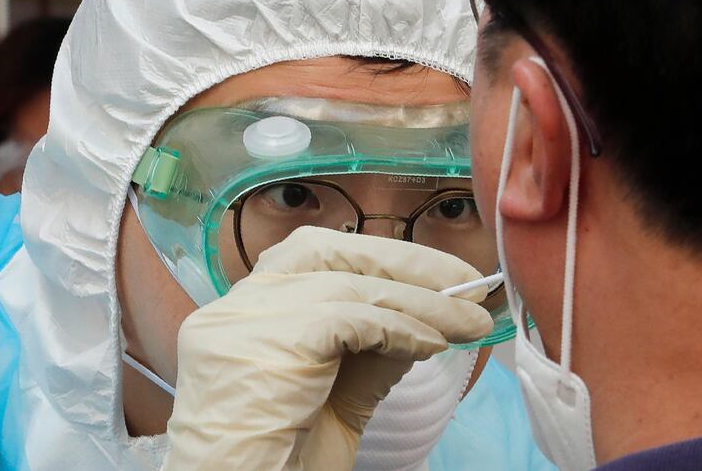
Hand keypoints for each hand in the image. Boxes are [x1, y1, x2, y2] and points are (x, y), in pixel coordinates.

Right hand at [162, 226, 492, 469]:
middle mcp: (233, 307)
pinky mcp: (262, 348)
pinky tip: (431, 345)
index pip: (317, 257)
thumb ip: (372, 351)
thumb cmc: (283, 464)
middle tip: (467, 281)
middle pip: (324, 250)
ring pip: (346, 286)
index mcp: (246, 312)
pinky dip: (399, 328)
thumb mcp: (340, 396)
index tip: (445, 276)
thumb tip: (427, 318)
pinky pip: (347, 320)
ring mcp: (240, 324)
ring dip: (419, 303)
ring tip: (467, 322)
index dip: (383, 258)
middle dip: (403, 260)